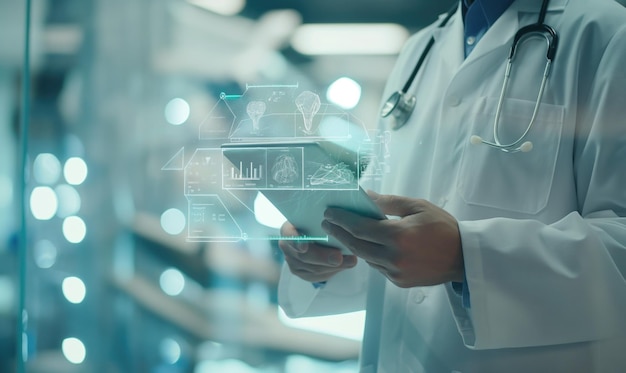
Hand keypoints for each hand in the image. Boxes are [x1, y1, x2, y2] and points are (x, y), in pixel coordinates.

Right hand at [278, 222, 357, 282]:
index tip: (304, 247)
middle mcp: (287, 246)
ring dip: (334, 266)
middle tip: (339, 257)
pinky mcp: (302, 273)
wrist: (317, 236)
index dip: (295, 241)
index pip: (288, 235)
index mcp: (288, 229)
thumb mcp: (321, 222)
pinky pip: (317, 276)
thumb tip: (343, 236)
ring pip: (313, 269)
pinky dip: (333, 271)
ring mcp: (293, 261)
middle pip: (304, 256)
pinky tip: (344, 265)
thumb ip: (328, 227)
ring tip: (350, 260)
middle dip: (323, 258)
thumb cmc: (318, 225)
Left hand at [321, 191, 463, 287]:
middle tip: (327, 222)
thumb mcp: (417, 206)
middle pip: (356, 245)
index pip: (359, 228)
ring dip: (353, 244)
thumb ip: (388, 202)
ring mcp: (395, 272)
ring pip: (365, 257)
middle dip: (339, 232)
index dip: (341, 220)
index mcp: (397, 236)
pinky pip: (377, 266)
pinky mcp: (399, 282)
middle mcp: (393, 257)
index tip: (329, 212)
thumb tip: (365, 195)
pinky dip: (370, 255)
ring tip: (342, 231)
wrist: (464, 257)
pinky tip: (366, 244)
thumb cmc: (442, 227)